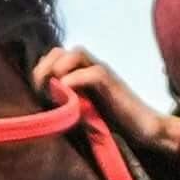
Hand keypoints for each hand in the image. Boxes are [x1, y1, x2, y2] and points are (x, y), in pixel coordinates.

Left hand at [31, 47, 173, 153]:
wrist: (145, 129)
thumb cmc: (114, 124)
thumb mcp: (82, 113)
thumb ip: (66, 104)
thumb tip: (43, 105)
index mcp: (81, 74)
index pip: (54, 56)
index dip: (40, 68)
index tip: (34, 89)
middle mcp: (91, 68)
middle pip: (61, 50)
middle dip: (45, 66)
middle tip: (39, 87)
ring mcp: (103, 73)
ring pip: (77, 52)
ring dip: (59, 67)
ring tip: (54, 88)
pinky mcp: (114, 84)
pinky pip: (94, 72)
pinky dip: (76, 79)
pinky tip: (68, 93)